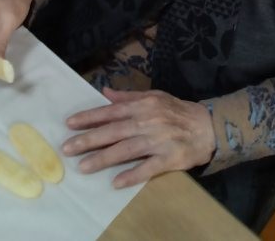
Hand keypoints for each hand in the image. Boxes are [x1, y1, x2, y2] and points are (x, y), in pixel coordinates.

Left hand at [62, 88, 215, 187]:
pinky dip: (131, 175)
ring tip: (83, 167)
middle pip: (113, 131)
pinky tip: (116, 182)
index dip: (90, 117)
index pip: (111, 111)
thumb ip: (128, 97)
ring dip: (103, 158)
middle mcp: (147, 121)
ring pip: (125, 150)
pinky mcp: (168, 158)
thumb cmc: (176, 111)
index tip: (70, 124)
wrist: (206, 126)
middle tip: (67, 148)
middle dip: (89, 139)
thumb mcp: (154, 96)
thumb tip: (104, 91)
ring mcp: (157, 140)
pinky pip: (147, 168)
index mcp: (143, 105)